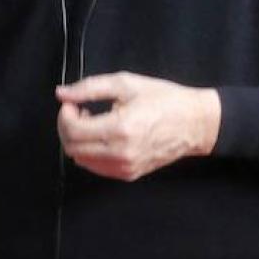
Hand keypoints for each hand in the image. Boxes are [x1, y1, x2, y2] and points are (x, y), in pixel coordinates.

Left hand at [56, 72, 219, 181]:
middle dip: (67, 127)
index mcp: (120, 129)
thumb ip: (89, 88)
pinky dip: (90, 152)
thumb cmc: (164, 100)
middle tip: (79, 112)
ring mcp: (126, 167)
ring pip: (81, 159)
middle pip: (72, 148)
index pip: (72, 131)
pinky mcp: (130, 174)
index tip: (72, 104)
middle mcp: (121, 153)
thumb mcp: (126, 84)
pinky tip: (102, 136)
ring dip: (77, 141)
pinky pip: (96, 167)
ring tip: (92, 123)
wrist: (197, 124)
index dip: (64, 115)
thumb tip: (61, 94)